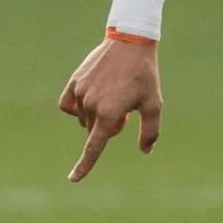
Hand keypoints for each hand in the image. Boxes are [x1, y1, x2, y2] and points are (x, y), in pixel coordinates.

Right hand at [56, 35, 161, 180]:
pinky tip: (89, 98)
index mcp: (110, 114)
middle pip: (95, 131)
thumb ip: (150, 131)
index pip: (94, 147)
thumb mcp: (154, 104)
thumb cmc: (145, 75)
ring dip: (96, 115)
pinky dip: (77, 107)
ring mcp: (80, 93)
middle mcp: (91, 106)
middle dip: (109, 126)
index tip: (73, 179)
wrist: (130, 42)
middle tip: (125, 107)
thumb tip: (145, 151)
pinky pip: (68, 105)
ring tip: (112, 95)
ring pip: (83, 119)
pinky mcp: (74, 82)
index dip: (84, 166)